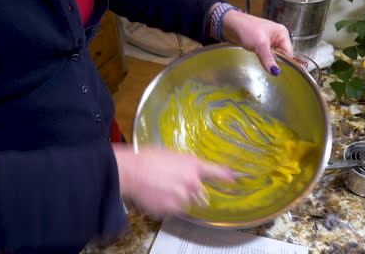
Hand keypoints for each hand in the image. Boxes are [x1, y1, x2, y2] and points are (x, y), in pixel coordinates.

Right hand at [112, 144, 234, 216]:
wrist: (131, 171)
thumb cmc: (148, 159)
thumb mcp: (172, 155)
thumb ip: (187, 164)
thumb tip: (192, 169)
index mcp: (194, 166)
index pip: (216, 172)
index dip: (226, 177)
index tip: (233, 180)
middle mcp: (192, 182)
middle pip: (202, 194)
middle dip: (192, 193)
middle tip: (176, 187)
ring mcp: (183, 197)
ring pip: (187, 204)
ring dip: (178, 200)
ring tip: (162, 189)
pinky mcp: (172, 209)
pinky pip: (174, 211)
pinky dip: (167, 206)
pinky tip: (157, 195)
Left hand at [221, 9, 292, 75]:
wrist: (230, 25)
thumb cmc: (246, 28)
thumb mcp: (260, 44)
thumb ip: (268, 59)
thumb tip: (276, 72)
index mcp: (282, 33)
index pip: (289, 53)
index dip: (283, 61)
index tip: (276, 69)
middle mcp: (277, 37)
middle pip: (282, 56)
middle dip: (275, 61)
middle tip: (267, 63)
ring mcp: (269, 42)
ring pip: (273, 57)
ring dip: (268, 61)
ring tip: (261, 59)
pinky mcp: (261, 46)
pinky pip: (266, 56)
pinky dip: (263, 60)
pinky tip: (258, 59)